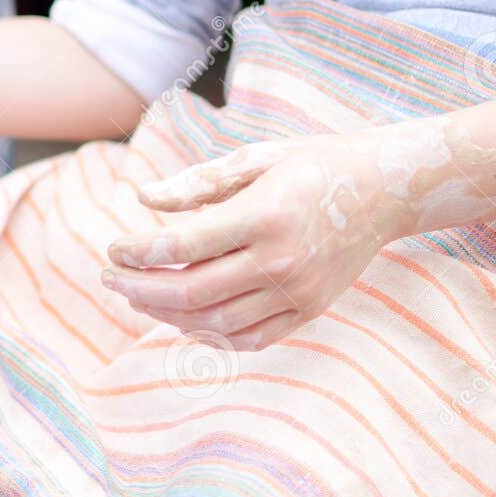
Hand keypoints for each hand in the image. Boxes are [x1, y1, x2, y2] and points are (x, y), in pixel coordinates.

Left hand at [101, 133, 409, 350]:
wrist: (387, 189)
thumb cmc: (311, 164)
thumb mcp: (255, 158)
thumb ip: (197, 183)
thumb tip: (142, 198)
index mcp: (265, 215)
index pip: (182, 246)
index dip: (137, 251)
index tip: (112, 249)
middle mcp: (282, 260)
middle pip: (190, 291)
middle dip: (138, 288)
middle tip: (109, 279)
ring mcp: (298, 291)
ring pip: (214, 321)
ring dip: (166, 314)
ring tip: (138, 296)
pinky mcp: (309, 310)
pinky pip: (249, 338)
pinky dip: (209, 334)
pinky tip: (181, 319)